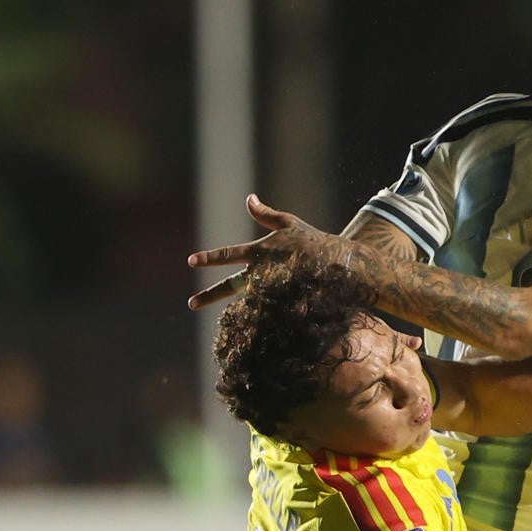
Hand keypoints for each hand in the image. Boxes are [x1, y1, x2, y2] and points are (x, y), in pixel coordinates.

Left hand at [186, 194, 343, 309]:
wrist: (341, 262)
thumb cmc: (313, 240)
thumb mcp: (288, 223)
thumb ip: (265, 214)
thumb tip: (248, 199)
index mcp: (261, 252)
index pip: (229, 254)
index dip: (209, 258)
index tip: (190, 262)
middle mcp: (264, 271)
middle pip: (231, 285)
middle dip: (210, 295)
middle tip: (191, 303)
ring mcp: (274, 289)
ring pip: (247, 302)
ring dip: (234, 313)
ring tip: (223, 323)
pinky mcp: (285, 302)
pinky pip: (267, 313)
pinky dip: (257, 320)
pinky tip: (246, 331)